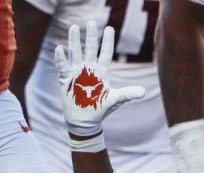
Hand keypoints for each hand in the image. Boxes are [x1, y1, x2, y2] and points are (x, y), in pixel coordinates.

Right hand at [55, 21, 145, 136]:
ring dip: (74, 41)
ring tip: (73, 27)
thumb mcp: (115, 99)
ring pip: (75, 53)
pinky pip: (62, 66)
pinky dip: (60, 58)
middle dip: (90, 36)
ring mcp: (77, 73)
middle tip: (91, 22)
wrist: (85, 120)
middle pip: (89, 48)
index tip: (109, 28)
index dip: (107, 41)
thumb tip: (144, 92)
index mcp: (101, 71)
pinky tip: (59, 48)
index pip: (105, 53)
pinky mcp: (66, 79)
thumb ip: (128, 93)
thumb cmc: (100, 108)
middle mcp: (89, 69)